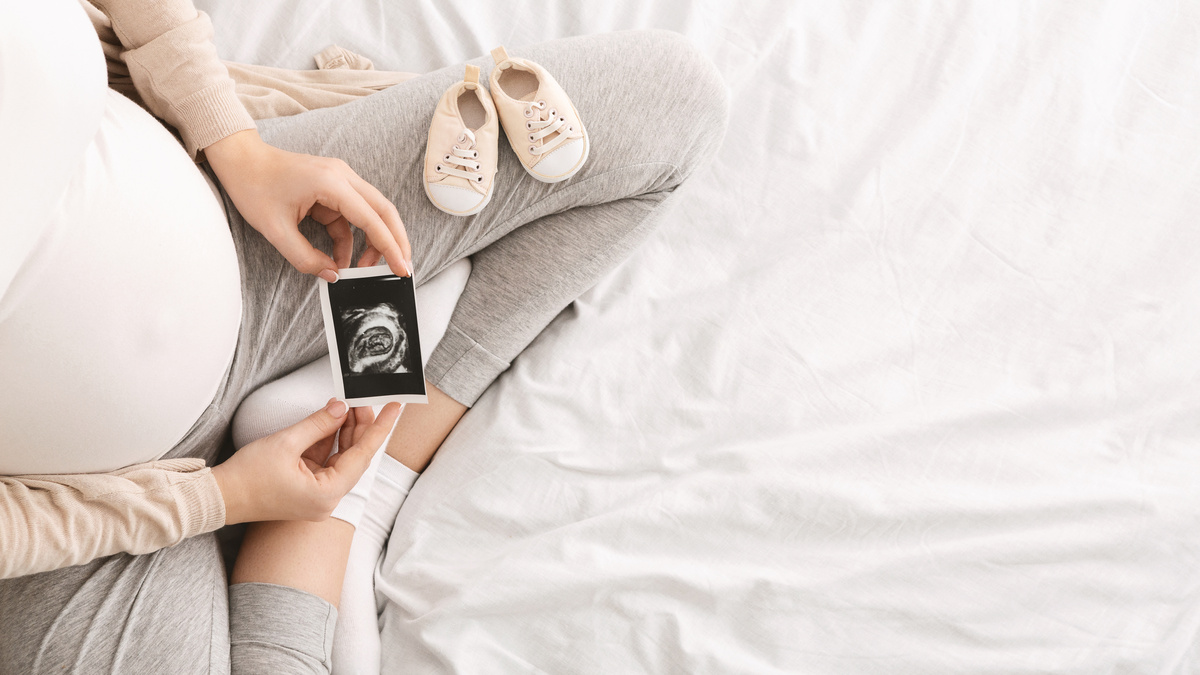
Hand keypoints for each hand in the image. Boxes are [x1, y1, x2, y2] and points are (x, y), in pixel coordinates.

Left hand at [204, 129, 412, 279]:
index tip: (402, 268)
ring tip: (364, 269)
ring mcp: (340, 180)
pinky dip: (352, 238)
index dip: (390, 247)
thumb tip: (332, 274)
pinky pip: (352, 216)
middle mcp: (343, 176)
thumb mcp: (275, 230)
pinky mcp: (333, 187)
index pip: (372, 219)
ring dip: (373, 241)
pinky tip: (342, 257)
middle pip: (384, 211)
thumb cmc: (254, 186)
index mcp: (331, 183)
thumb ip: (305, 258)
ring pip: (372, 213)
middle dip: (395, 242)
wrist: (241, 160)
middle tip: (401, 268)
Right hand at [212, 399, 401, 523]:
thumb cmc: (247, 477)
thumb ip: (318, 424)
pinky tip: (331, 419)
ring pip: (340, 457)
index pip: (363, 455)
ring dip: (343, 432)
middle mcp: (327, 499)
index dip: (380, 428)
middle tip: (363, 400)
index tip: (396, 408)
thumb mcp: (286, 442)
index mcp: (327, 494)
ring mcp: (316, 495)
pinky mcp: (306, 489)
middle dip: (359, 426)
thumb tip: (341, 408)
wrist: (219, 497)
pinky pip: (324, 462)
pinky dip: (328, 441)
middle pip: (353, 457)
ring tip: (347, 405)